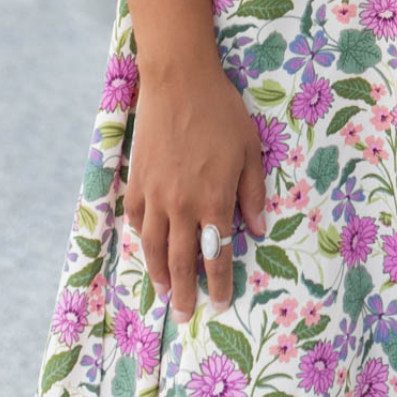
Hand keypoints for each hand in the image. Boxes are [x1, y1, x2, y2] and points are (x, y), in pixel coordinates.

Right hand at [123, 64, 267, 322]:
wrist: (179, 81)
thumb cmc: (221, 111)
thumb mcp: (250, 149)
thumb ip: (252, 193)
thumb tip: (258, 229)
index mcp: (214, 200)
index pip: (217, 255)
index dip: (220, 283)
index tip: (222, 303)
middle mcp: (182, 206)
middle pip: (182, 261)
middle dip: (186, 293)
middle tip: (186, 315)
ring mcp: (156, 195)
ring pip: (154, 248)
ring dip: (159, 274)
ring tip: (165, 293)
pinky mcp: (137, 181)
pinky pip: (137, 221)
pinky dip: (141, 240)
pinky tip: (147, 249)